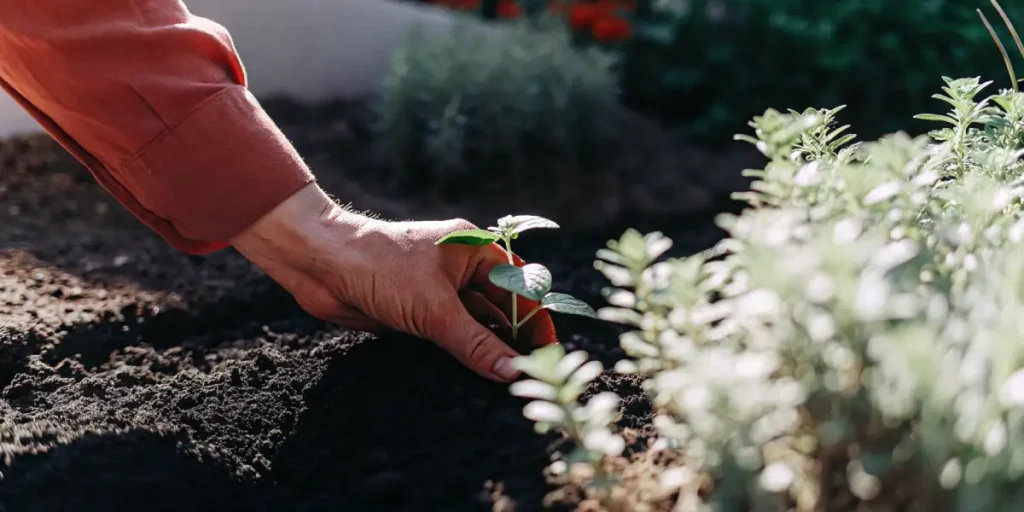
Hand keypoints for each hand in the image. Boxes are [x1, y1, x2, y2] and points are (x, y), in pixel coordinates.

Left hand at [228, 183, 556, 381]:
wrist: (318, 263)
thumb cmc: (378, 266)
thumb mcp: (434, 309)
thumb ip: (475, 343)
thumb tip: (512, 372)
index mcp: (476, 250)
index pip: (521, 287)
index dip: (536, 321)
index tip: (547, 356)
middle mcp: (462, 268)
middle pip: (502, 308)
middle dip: (515, 339)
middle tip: (528, 377)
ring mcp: (439, 290)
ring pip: (476, 325)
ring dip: (488, 350)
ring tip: (505, 384)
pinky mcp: (418, 311)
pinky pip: (450, 336)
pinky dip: (463, 354)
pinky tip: (474, 377)